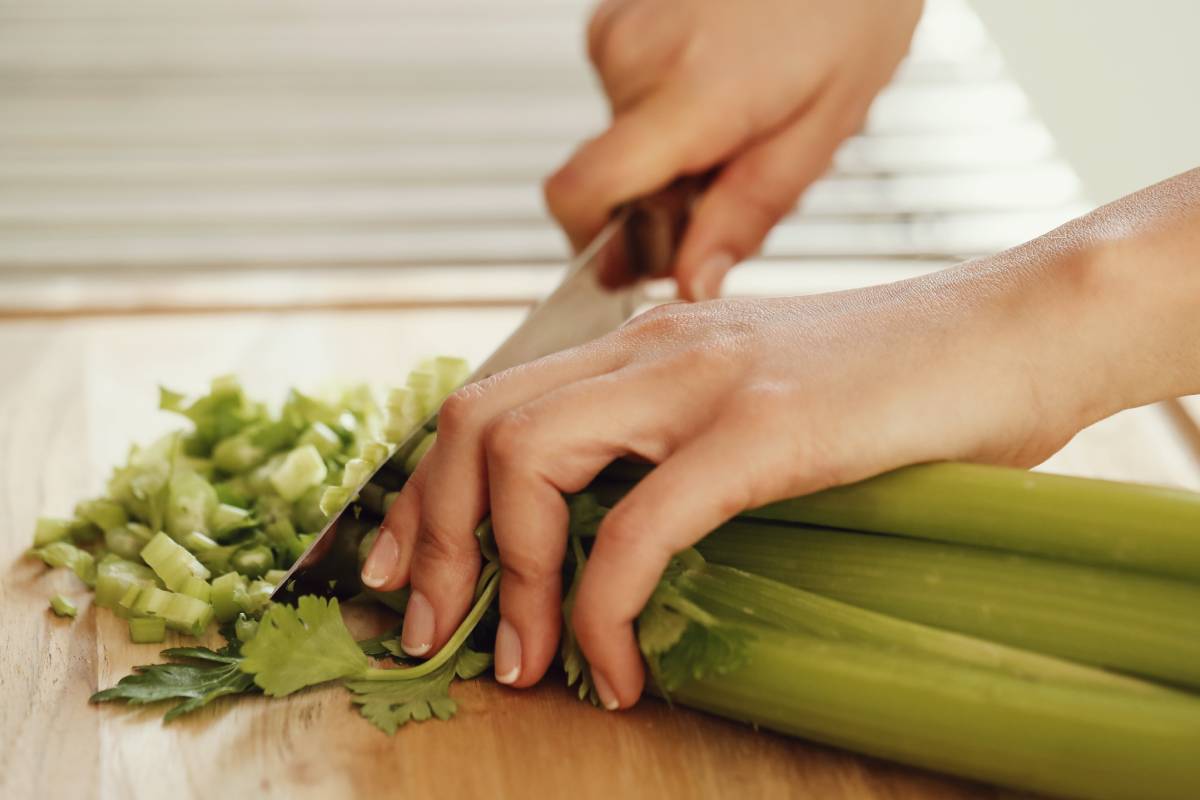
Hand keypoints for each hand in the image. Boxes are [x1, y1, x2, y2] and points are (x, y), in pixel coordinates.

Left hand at [359, 238, 1159, 708]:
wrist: (1016, 332)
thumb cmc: (896, 385)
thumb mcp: (757, 399)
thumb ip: (679, 438)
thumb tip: (617, 522)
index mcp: (644, 344)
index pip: (486, 401)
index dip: (419, 493)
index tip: (397, 570)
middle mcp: (652, 348)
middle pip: (474, 424)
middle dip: (430, 538)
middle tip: (432, 629)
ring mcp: (705, 380)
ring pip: (527, 460)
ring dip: (508, 576)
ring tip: (529, 662)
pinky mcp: (765, 426)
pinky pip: (641, 526)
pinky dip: (606, 609)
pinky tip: (621, 670)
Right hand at [545, 0, 922, 299]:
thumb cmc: (852, 7)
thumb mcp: (823, 129)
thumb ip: (747, 213)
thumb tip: (691, 283)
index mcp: (690, 92)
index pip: (582, 191)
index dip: (595, 243)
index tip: (637, 259)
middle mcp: (635, 55)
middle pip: (607, 176)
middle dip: (664, 196)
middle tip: (739, 165)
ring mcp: (618, 29)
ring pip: (618, 139)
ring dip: (671, 151)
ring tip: (742, 111)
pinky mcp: (615, 18)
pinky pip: (623, 99)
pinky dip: (665, 110)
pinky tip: (720, 81)